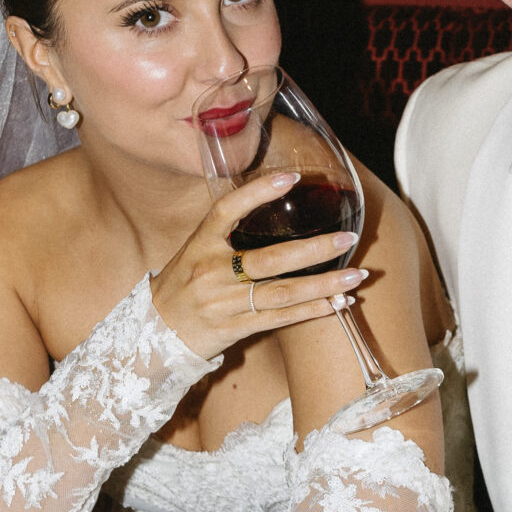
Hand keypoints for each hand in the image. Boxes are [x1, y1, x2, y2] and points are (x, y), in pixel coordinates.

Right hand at [149, 169, 364, 360]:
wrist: (154, 333)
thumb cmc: (183, 285)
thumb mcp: (195, 250)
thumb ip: (227, 232)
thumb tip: (273, 203)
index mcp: (200, 244)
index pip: (227, 210)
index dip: (258, 192)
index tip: (292, 178)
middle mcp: (212, 272)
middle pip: (270, 259)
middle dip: (315, 249)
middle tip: (350, 237)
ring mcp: (224, 304)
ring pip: (283, 293)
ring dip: (324, 285)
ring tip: (357, 276)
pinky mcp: (235, 328)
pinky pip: (281, 319)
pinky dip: (312, 311)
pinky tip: (338, 303)